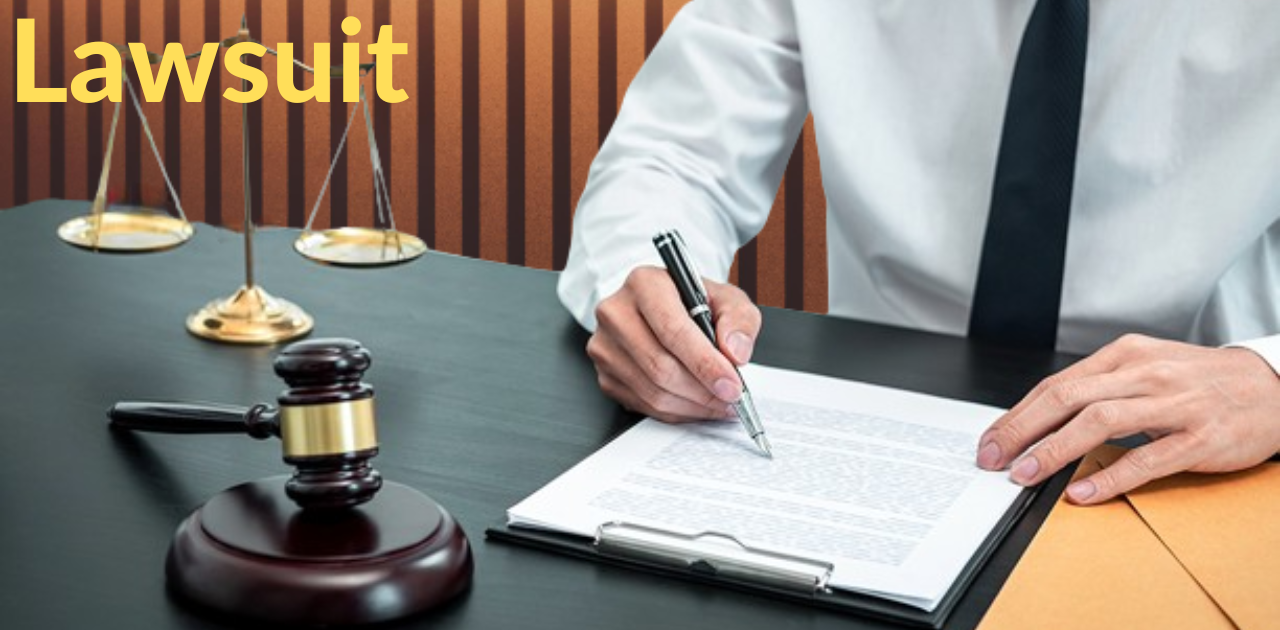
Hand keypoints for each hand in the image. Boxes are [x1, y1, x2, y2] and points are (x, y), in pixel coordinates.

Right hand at [587, 266, 761, 422]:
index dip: (705, 364)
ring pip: (653, 391)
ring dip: (693, 405)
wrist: (664, 310)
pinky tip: (697, 404)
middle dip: (703, 390)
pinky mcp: (604, 375)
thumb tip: (734, 352)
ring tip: (719, 403)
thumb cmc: (694, 303)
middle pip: (660, 366)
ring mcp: (605, 346)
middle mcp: (616, 312)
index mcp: (644, 284)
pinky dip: (677, 411)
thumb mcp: (727, 298)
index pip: (672, 330)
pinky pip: (644, 405)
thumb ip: (739, 320)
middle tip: (732, 398)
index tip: (732, 385)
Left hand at [977, 334, 1279, 503]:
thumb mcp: (1146, 369)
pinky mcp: (1200, 437)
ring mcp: (1173, 404)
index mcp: (1124, 356)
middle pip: (1066, 398)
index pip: (1055, 385)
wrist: (1272, 385)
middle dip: (1022, 429)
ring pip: (1100, 422)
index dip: (1017, 415)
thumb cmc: (1200, 381)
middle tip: (993, 458)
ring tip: (1026, 474)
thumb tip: (1042, 418)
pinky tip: (1082, 492)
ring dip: (1055, 450)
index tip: (990, 441)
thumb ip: (1099, 389)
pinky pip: (1147, 458)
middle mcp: (1144, 374)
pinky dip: (1110, 476)